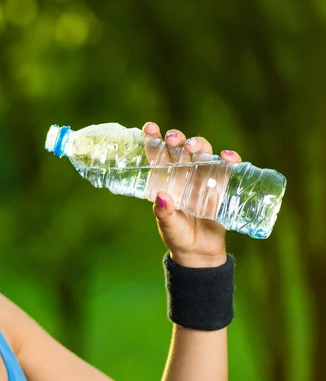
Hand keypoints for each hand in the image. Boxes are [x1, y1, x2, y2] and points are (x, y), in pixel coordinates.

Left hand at [142, 122, 241, 267]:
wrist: (200, 253)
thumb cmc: (178, 236)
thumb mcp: (168, 226)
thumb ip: (164, 213)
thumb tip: (162, 197)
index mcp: (165, 180)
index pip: (157, 155)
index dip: (153, 139)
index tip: (149, 127)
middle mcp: (183, 174)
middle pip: (180, 149)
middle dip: (176, 139)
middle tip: (172, 139)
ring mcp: (203, 177)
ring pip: (202, 153)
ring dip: (199, 144)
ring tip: (193, 146)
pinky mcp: (222, 185)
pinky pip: (228, 168)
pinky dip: (230, 159)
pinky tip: (227, 156)